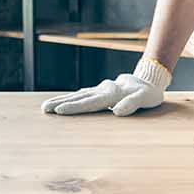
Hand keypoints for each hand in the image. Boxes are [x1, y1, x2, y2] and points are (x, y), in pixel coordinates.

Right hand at [41, 56, 171, 115]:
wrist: (148, 80)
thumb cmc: (148, 93)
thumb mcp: (145, 98)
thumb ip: (132, 104)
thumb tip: (117, 112)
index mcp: (111, 94)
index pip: (90, 102)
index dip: (75, 107)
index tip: (60, 111)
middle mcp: (102, 90)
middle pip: (78, 98)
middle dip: (60, 103)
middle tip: (44, 109)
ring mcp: (99, 90)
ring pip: (77, 96)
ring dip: (61, 101)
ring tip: (45, 107)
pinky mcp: (99, 92)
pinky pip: (81, 95)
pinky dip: (69, 99)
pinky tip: (60, 103)